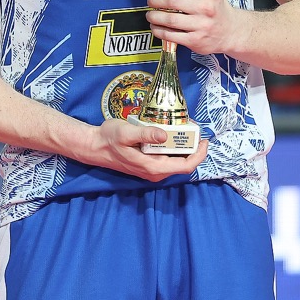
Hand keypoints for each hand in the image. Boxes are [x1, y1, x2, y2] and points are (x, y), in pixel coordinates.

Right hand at [94, 119, 209, 181]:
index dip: (199, 155)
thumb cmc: (108, 139)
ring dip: (184, 146)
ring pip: (176, 160)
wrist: (95, 147)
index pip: (185, 166)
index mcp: (153, 167)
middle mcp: (155, 172)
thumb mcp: (125, 133)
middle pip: (183, 163)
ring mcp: (152, 170)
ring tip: (185, 127)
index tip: (204, 140)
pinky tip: (171, 133)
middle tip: (193, 127)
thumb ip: (145, 134)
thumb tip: (163, 135)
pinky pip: (168, 158)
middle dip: (192, 147)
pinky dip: (174, 147)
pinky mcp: (149, 165)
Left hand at [145, 0, 236, 57]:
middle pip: (174, 3)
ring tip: (149, 13)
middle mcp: (207, 9)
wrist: (231, 32)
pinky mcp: (196, 41)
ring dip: (154, 16)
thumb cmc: (218, 5)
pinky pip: (172, 36)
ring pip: (171, 21)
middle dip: (156, 0)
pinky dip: (159, 31)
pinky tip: (155, 26)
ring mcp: (201, 26)